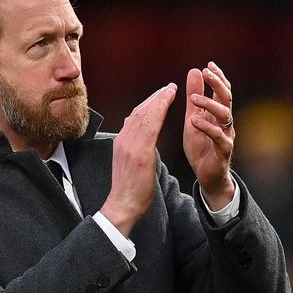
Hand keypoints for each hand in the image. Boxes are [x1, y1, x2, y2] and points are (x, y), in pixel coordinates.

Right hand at [100, 83, 176, 234]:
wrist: (123, 205)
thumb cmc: (130, 187)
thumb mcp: (130, 161)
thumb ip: (135, 146)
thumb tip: (140, 134)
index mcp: (122, 141)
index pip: (135, 116)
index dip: (149, 103)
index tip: (160, 95)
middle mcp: (124, 139)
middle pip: (140, 111)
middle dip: (155, 97)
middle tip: (168, 87)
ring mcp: (130, 145)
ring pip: (144, 115)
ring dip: (158, 100)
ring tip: (170, 90)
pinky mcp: (139, 153)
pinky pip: (150, 126)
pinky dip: (158, 111)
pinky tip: (166, 102)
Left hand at [184, 61, 235, 208]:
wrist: (207, 177)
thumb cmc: (201, 147)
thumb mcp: (193, 118)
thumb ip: (194, 98)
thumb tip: (194, 71)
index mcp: (218, 114)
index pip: (223, 91)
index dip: (218, 77)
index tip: (208, 65)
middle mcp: (226, 123)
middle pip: (227, 98)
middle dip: (218, 84)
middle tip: (206, 73)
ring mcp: (226, 136)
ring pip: (225, 115)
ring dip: (209, 104)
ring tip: (193, 98)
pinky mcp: (223, 150)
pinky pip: (218, 136)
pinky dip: (206, 127)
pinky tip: (194, 120)